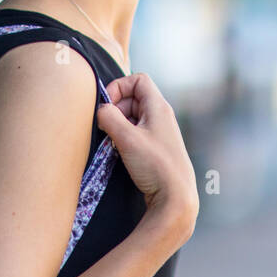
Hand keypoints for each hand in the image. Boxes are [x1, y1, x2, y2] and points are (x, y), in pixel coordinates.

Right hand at [95, 73, 198, 232]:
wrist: (175, 197)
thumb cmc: (155, 165)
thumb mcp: (127, 138)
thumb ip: (110, 118)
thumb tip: (101, 110)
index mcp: (159, 107)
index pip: (138, 80)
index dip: (120, 87)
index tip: (107, 105)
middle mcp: (161, 116)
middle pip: (134, 97)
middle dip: (116, 107)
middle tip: (107, 126)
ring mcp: (160, 132)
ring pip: (133, 116)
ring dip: (119, 124)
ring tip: (113, 140)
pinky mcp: (156, 147)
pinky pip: (137, 132)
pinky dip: (125, 136)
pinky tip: (120, 150)